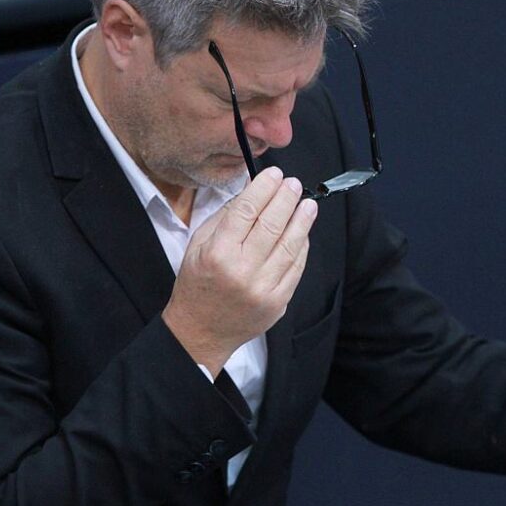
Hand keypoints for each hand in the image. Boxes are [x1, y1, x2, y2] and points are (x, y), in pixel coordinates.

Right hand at [162, 167, 317, 374]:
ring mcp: (263, 288)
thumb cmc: (197, 284)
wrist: (201, 331)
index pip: (247, 210)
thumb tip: (253, 192)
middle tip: (294, 184)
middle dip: (286, 199)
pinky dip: (302, 247)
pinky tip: (303, 232)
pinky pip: (296, 268)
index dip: (264, 188)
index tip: (274, 175)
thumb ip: (225, 218)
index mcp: (218, 253)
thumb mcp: (198, 245)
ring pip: (290, 245)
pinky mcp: (278, 302)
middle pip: (272, 224)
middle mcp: (242, 270)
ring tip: (308, 204)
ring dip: (302, 220)